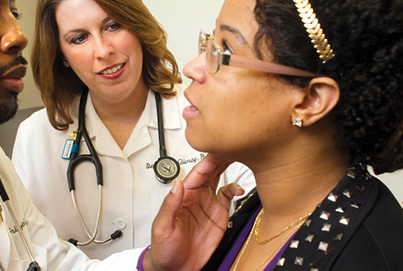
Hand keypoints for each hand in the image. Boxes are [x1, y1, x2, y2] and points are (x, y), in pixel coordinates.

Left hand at [144, 156, 243, 270]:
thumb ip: (170, 205)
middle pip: (210, 171)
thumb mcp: (162, 226)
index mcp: (183, 196)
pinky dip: (235, 189)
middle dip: (221, 157)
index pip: (197, 174)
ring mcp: (208, 205)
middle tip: (234, 144)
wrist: (174, 268)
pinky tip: (239, 188)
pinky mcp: (218, 216)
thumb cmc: (163, 247)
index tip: (218, 149)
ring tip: (239, 156)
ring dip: (229, 167)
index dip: (208, 161)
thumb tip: (177, 184)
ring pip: (220, 179)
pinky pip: (228, 197)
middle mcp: (197, 197)